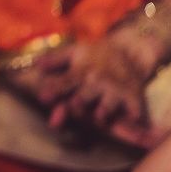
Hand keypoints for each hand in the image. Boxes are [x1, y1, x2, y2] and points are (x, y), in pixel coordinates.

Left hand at [33, 24, 169, 146]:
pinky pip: (134, 108)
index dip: (54, 89)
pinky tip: (132, 121)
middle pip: (86, 94)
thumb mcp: (74, 52)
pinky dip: (134, 114)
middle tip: (72, 107)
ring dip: (103, 110)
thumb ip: (55, 59)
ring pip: (108, 103)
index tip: (42, 97)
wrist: (129, 51)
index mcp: (81, 71)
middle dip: (79, 101)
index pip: (65, 81)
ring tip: (98, 117)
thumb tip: (36, 65)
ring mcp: (115, 89)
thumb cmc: (95, 53)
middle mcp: (97, 81)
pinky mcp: (133, 96)